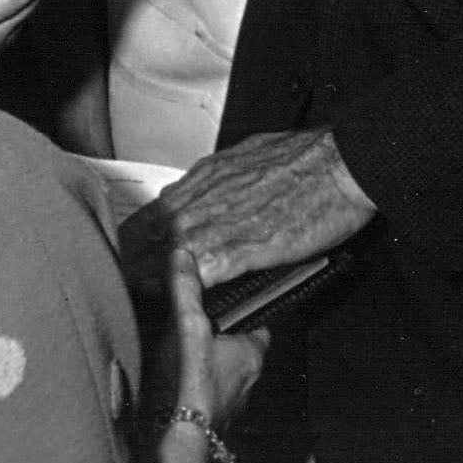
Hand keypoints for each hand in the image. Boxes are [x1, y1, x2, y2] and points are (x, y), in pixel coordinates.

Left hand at [123, 127, 375, 290]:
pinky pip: (197, 278)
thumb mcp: (250, 156)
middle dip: (134, 265)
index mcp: (203, 179)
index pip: (149, 215)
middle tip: (124, 288)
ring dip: (151, 284)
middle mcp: (200, 201)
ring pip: (163, 262)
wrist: (338, 165)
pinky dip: (186, 294)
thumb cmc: (305, 158)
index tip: (131, 257)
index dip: (137, 241)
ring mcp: (215, 226)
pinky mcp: (238, 251)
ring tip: (139, 304)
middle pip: (146, 241)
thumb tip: (216, 191)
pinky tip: (178, 306)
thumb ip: (225, 180)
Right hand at [139, 250, 269, 462]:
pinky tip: (173, 374)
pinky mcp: (210, 415)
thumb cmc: (190, 386)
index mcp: (252, 352)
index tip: (232, 295)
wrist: (176, 438)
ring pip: (223, 369)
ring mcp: (230, 399)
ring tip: (181, 344)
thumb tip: (183, 256)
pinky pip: (206, 390)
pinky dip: (193, 380)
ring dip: (206, 357)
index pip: (259, 320)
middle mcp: (247, 378)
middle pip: (238, 343)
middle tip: (198, 318)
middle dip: (220, 331)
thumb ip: (187, 289)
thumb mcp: (187, 326)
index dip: (245, 305)